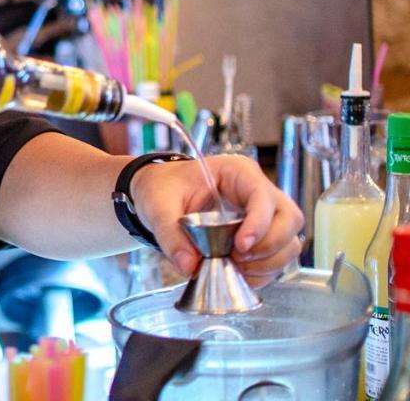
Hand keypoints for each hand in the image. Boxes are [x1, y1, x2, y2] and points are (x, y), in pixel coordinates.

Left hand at [131, 155, 303, 287]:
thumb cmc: (162, 188)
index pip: (264, 196)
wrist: (159, 193)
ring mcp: (263, 215)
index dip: (259, 224)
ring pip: (290, 241)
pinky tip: (238, 274)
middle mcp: (257, 191)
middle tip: (238, 258)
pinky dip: (262, 272)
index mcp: (237, 172)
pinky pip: (276, 258)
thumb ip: (170, 234)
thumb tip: (189, 266)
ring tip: (236, 268)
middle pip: (290, 218)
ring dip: (269, 262)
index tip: (240, 246)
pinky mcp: (260, 236)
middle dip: (271, 246)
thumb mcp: (157, 205)